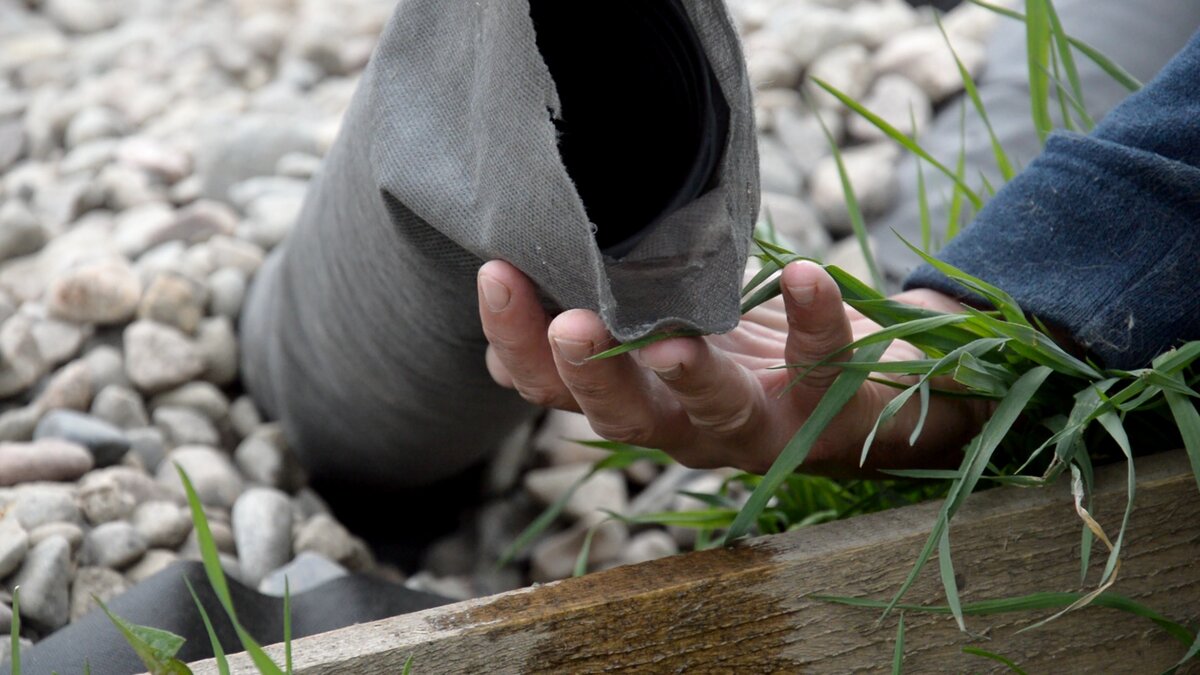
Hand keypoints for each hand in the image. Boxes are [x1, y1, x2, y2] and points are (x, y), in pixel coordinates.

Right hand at [478, 259, 990, 476]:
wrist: (861, 396)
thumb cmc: (749, 349)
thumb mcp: (669, 326)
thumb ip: (612, 305)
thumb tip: (532, 248)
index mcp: (638, 400)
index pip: (557, 389)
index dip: (517, 344)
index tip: (496, 274)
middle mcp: (687, 426)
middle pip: (623, 419)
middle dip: (590, 375)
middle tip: (568, 326)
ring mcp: (760, 424)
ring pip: (714, 415)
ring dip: (689, 378)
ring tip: (670, 342)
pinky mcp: (829, 405)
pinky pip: (822, 366)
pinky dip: (812, 322)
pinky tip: (804, 273)